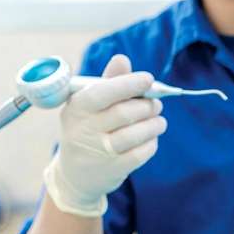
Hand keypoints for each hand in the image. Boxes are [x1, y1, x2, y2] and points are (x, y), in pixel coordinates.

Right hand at [44, 55, 166, 216]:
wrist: (75, 174)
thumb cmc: (88, 128)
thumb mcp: (89, 105)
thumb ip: (108, 82)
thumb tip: (122, 59)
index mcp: (77, 108)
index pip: (102, 92)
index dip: (128, 84)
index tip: (148, 79)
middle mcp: (84, 130)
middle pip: (124, 113)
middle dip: (147, 106)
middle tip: (156, 104)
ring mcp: (98, 152)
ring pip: (135, 134)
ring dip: (154, 125)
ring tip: (159, 121)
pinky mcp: (112, 170)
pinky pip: (140, 153)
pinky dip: (151, 143)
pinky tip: (151, 138)